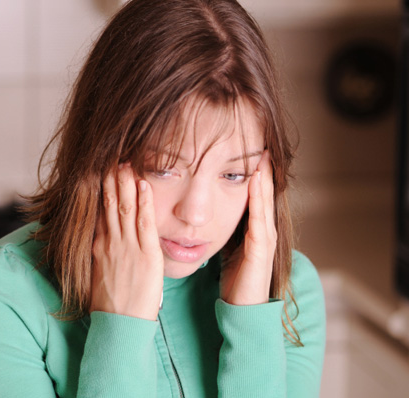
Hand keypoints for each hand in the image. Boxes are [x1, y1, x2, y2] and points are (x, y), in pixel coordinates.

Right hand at [90, 163, 163, 320]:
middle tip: (113, 157)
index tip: (102, 171)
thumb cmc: (111, 305)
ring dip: (125, 183)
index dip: (102, 189)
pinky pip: (144, 222)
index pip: (100, 211)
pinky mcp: (146, 255)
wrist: (118, 324)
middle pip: (110, 204)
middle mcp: (110, 242)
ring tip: (125, 162)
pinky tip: (143, 185)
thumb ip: (103, 256)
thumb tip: (103, 244)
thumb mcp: (100, 275)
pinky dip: (144, 202)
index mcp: (100, 246)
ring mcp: (127, 247)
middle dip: (111, 179)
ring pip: (125, 207)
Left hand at [220, 151, 276, 304]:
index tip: (249, 149)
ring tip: (262, 157)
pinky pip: (260, 221)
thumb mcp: (227, 247)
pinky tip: (255, 184)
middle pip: (263, 195)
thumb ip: (223, 229)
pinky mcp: (260, 252)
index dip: (252, 173)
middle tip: (262, 144)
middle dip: (263, 170)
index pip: (254, 195)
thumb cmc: (233, 280)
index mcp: (254, 230)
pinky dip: (259, 202)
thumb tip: (207, 214)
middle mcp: (263, 231)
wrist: (240, 309)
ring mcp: (265, 241)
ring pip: (264, 204)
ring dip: (264, 180)